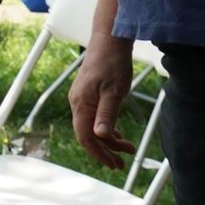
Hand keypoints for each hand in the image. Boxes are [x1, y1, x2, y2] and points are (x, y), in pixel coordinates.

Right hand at [69, 36, 137, 171]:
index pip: (85, 137)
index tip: (113, 164)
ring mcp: (82, 98)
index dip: (98, 153)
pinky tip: (118, 133)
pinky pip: (94, 117)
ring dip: (109, 140)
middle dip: (106, 150)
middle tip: (122, 163)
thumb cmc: (113, 63)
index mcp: (82, 104)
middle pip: (88, 134)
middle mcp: (77, 103)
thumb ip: (107, 114)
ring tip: (127, 149)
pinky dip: (106, 128)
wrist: (109, 40)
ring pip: (92, 126)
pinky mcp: (88, 94)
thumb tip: (100, 136)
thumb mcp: (114, 91)